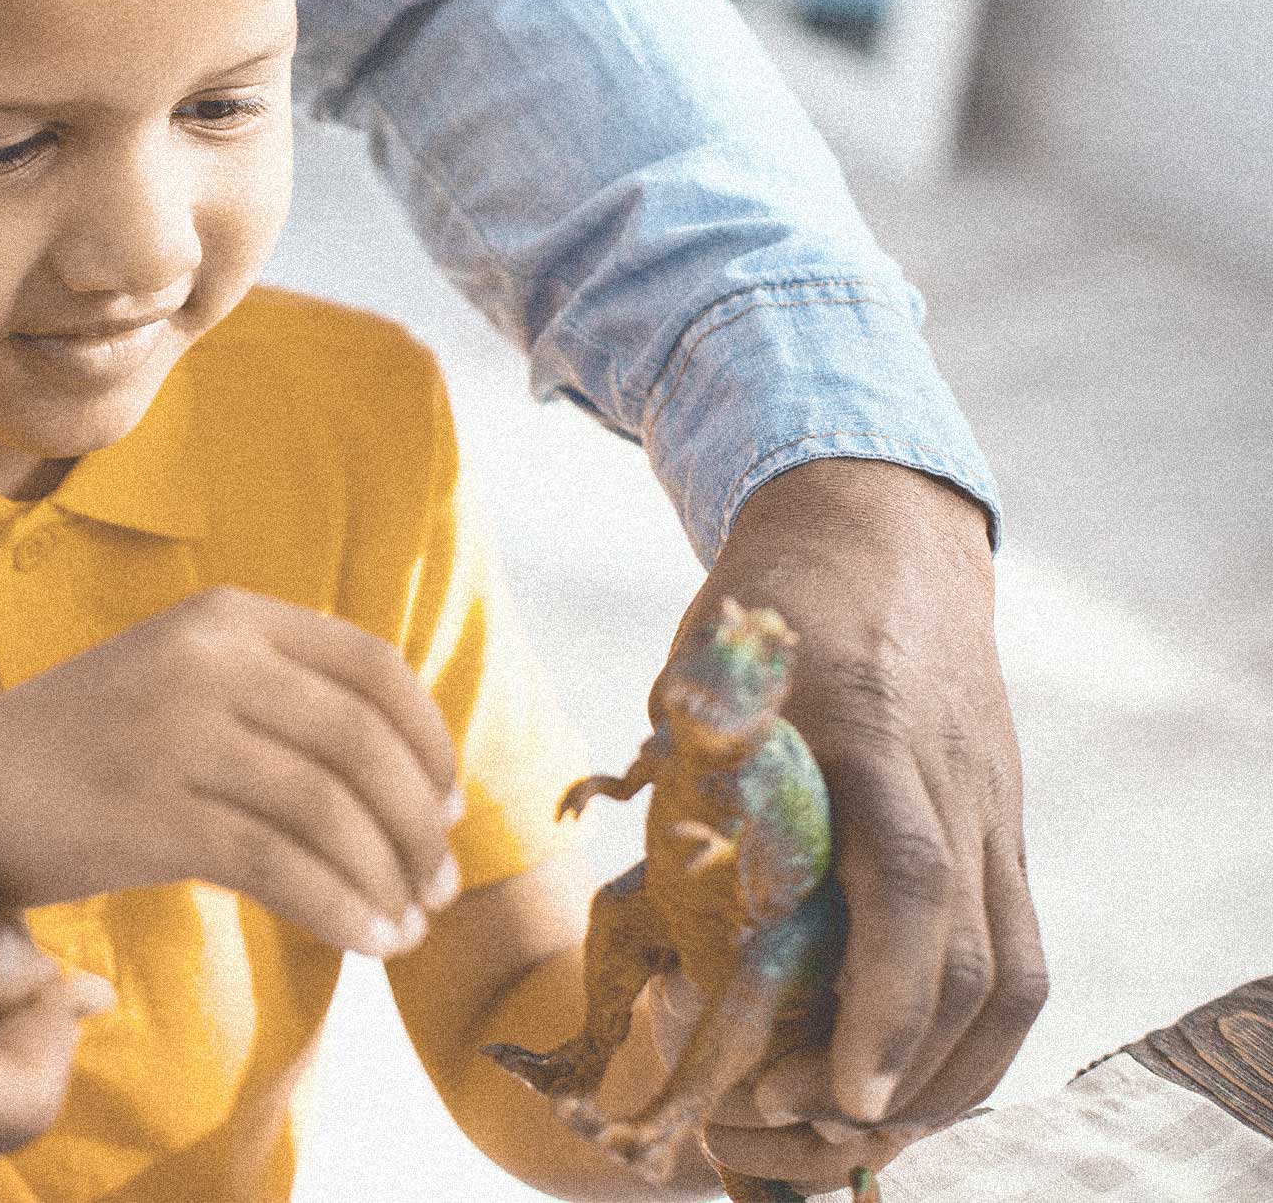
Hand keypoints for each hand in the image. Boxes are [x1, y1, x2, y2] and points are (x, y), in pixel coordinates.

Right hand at [0, 586, 462, 957]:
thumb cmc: (82, 755)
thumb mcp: (180, 683)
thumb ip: (277, 699)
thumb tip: (413, 778)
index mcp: (223, 615)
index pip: (372, 665)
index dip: (428, 741)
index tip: (449, 805)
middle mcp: (203, 658)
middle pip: (364, 743)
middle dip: (419, 825)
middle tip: (439, 887)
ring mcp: (172, 732)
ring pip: (329, 810)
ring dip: (386, 879)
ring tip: (405, 927)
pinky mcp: (146, 814)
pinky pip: (280, 867)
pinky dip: (340, 909)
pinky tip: (365, 941)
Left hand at [673, 460, 1047, 1178]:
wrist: (881, 529)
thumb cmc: (771, 603)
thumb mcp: (710, 662)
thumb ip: (688, 758)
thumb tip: (641, 865)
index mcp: (870, 732)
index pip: (903, 880)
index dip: (880, 995)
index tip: (836, 1089)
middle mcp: (952, 780)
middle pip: (966, 953)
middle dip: (892, 1063)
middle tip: (800, 1123)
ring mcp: (992, 807)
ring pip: (1012, 971)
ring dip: (946, 1073)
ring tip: (854, 1128)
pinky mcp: (1003, 829)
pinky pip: (1017, 950)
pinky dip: (972, 1033)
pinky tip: (906, 1075)